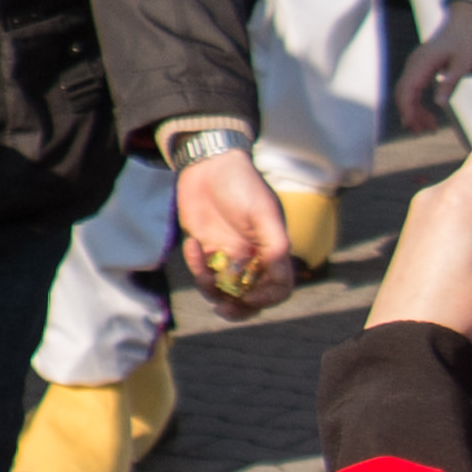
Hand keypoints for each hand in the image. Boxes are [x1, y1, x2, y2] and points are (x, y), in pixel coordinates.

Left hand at [176, 148, 296, 317]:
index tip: (248, 296)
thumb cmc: (242, 184)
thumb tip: (278, 278)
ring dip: (211, 288)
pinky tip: (192, 244)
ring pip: (224, 291)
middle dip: (238, 308)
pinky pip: (202, 272)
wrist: (208, 164)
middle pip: (251, 298)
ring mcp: (229, 255)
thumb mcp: (263, 213)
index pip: (279, 287)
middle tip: (223, 308)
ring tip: (201, 265)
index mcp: (273, 250)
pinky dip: (195, 266)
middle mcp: (253, 257)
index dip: (268, 298)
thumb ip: (275, 246)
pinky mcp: (206, 250)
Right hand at [397, 0, 471, 131]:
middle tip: (423, 132)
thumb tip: (440, 104)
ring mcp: (413, 68)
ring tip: (431, 129)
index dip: (406, 107)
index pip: (407, 88)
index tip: (410, 124)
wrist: (461, 26)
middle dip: (410, 114)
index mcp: (422, 62)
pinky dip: (418, 105)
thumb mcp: (463, 64)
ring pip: (407, 95)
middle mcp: (413, 65)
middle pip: (403, 94)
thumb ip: (450, 82)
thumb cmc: (464, 44)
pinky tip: (429, 118)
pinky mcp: (417, 71)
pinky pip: (413, 92)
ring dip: (415, 113)